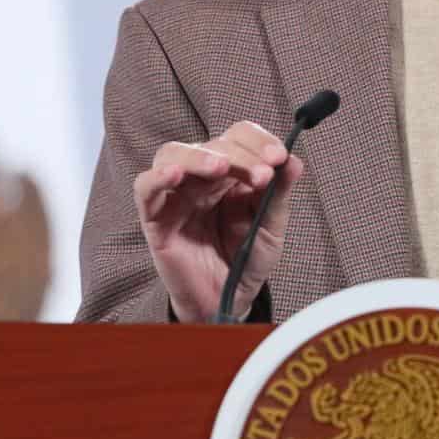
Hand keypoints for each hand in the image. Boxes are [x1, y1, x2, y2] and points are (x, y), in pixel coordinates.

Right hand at [132, 121, 301, 321]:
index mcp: (232, 172)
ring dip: (198, 156)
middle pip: (211, 144)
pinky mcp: (155, 217)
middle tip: (262, 175)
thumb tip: (294, 160)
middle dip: (240, 155)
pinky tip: (174, 175)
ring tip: (221, 167)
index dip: (258, 141)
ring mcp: (176, 194)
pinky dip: (156, 177)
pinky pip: (144, 188)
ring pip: (173, 154)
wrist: (227, 301)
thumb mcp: (271, 227)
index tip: (279, 158)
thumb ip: (278, 194)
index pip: (239, 136)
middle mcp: (202, 177)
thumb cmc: (246, 259)